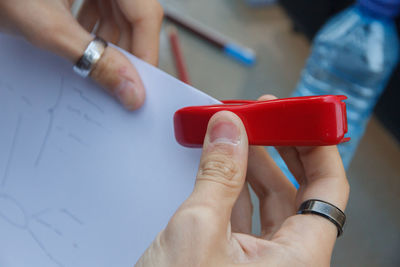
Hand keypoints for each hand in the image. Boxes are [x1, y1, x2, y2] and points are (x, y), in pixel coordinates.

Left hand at [0, 0, 162, 109]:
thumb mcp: (48, 26)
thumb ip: (93, 59)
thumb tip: (130, 91)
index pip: (145, 12)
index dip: (146, 50)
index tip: (140, 84)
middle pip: (134, 16)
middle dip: (125, 52)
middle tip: (117, 84)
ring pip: (118, 15)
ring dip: (107, 44)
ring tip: (92, 65)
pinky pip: (100, 8)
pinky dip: (92, 31)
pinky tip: (78, 46)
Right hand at [136, 95, 349, 266]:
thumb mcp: (198, 230)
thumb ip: (217, 174)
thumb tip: (228, 128)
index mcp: (298, 259)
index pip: (329, 189)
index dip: (318, 148)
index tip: (302, 118)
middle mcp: (286, 261)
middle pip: (297, 192)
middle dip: (280, 150)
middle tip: (265, 118)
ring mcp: (259, 262)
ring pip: (266, 202)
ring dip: (250, 165)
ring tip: (235, 135)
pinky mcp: (234, 262)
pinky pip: (241, 216)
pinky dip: (230, 187)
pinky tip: (219, 166)